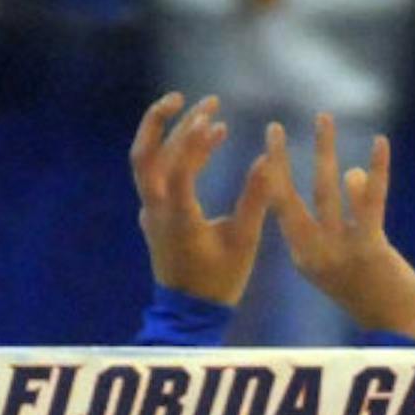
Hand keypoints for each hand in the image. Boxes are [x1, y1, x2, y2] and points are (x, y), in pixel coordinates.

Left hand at [130, 92, 269, 306]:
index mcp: (177, 216)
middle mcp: (156, 209)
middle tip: (199, 100)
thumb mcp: (244, 241)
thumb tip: (268, 159)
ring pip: (149, 162)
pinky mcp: (154, 216)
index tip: (216, 118)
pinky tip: (206, 143)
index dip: (194, 141)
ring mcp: (151, 212)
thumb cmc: (219, 281)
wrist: (189, 314)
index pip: (178, 168)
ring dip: (172, 134)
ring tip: (209, 114)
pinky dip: (177, 154)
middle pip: (146, 154)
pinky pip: (158, 175)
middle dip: (166, 121)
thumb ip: (256, 198)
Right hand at [257, 113, 414, 342]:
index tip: (270, 146)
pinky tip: (379, 142)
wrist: (398, 333)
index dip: (274, 176)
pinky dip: (377, 169)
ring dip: (325, 150)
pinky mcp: (370, 250)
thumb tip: (350, 172)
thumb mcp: (353, 255)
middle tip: (275, 125)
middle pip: (290, 197)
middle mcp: (314, 253)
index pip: (281, 209)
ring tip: (324, 118)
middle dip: (282, 159)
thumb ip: (347, 215)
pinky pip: (371, 201)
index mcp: (303, 256)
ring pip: (328, 190)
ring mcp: (340, 252)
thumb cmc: (377, 293)